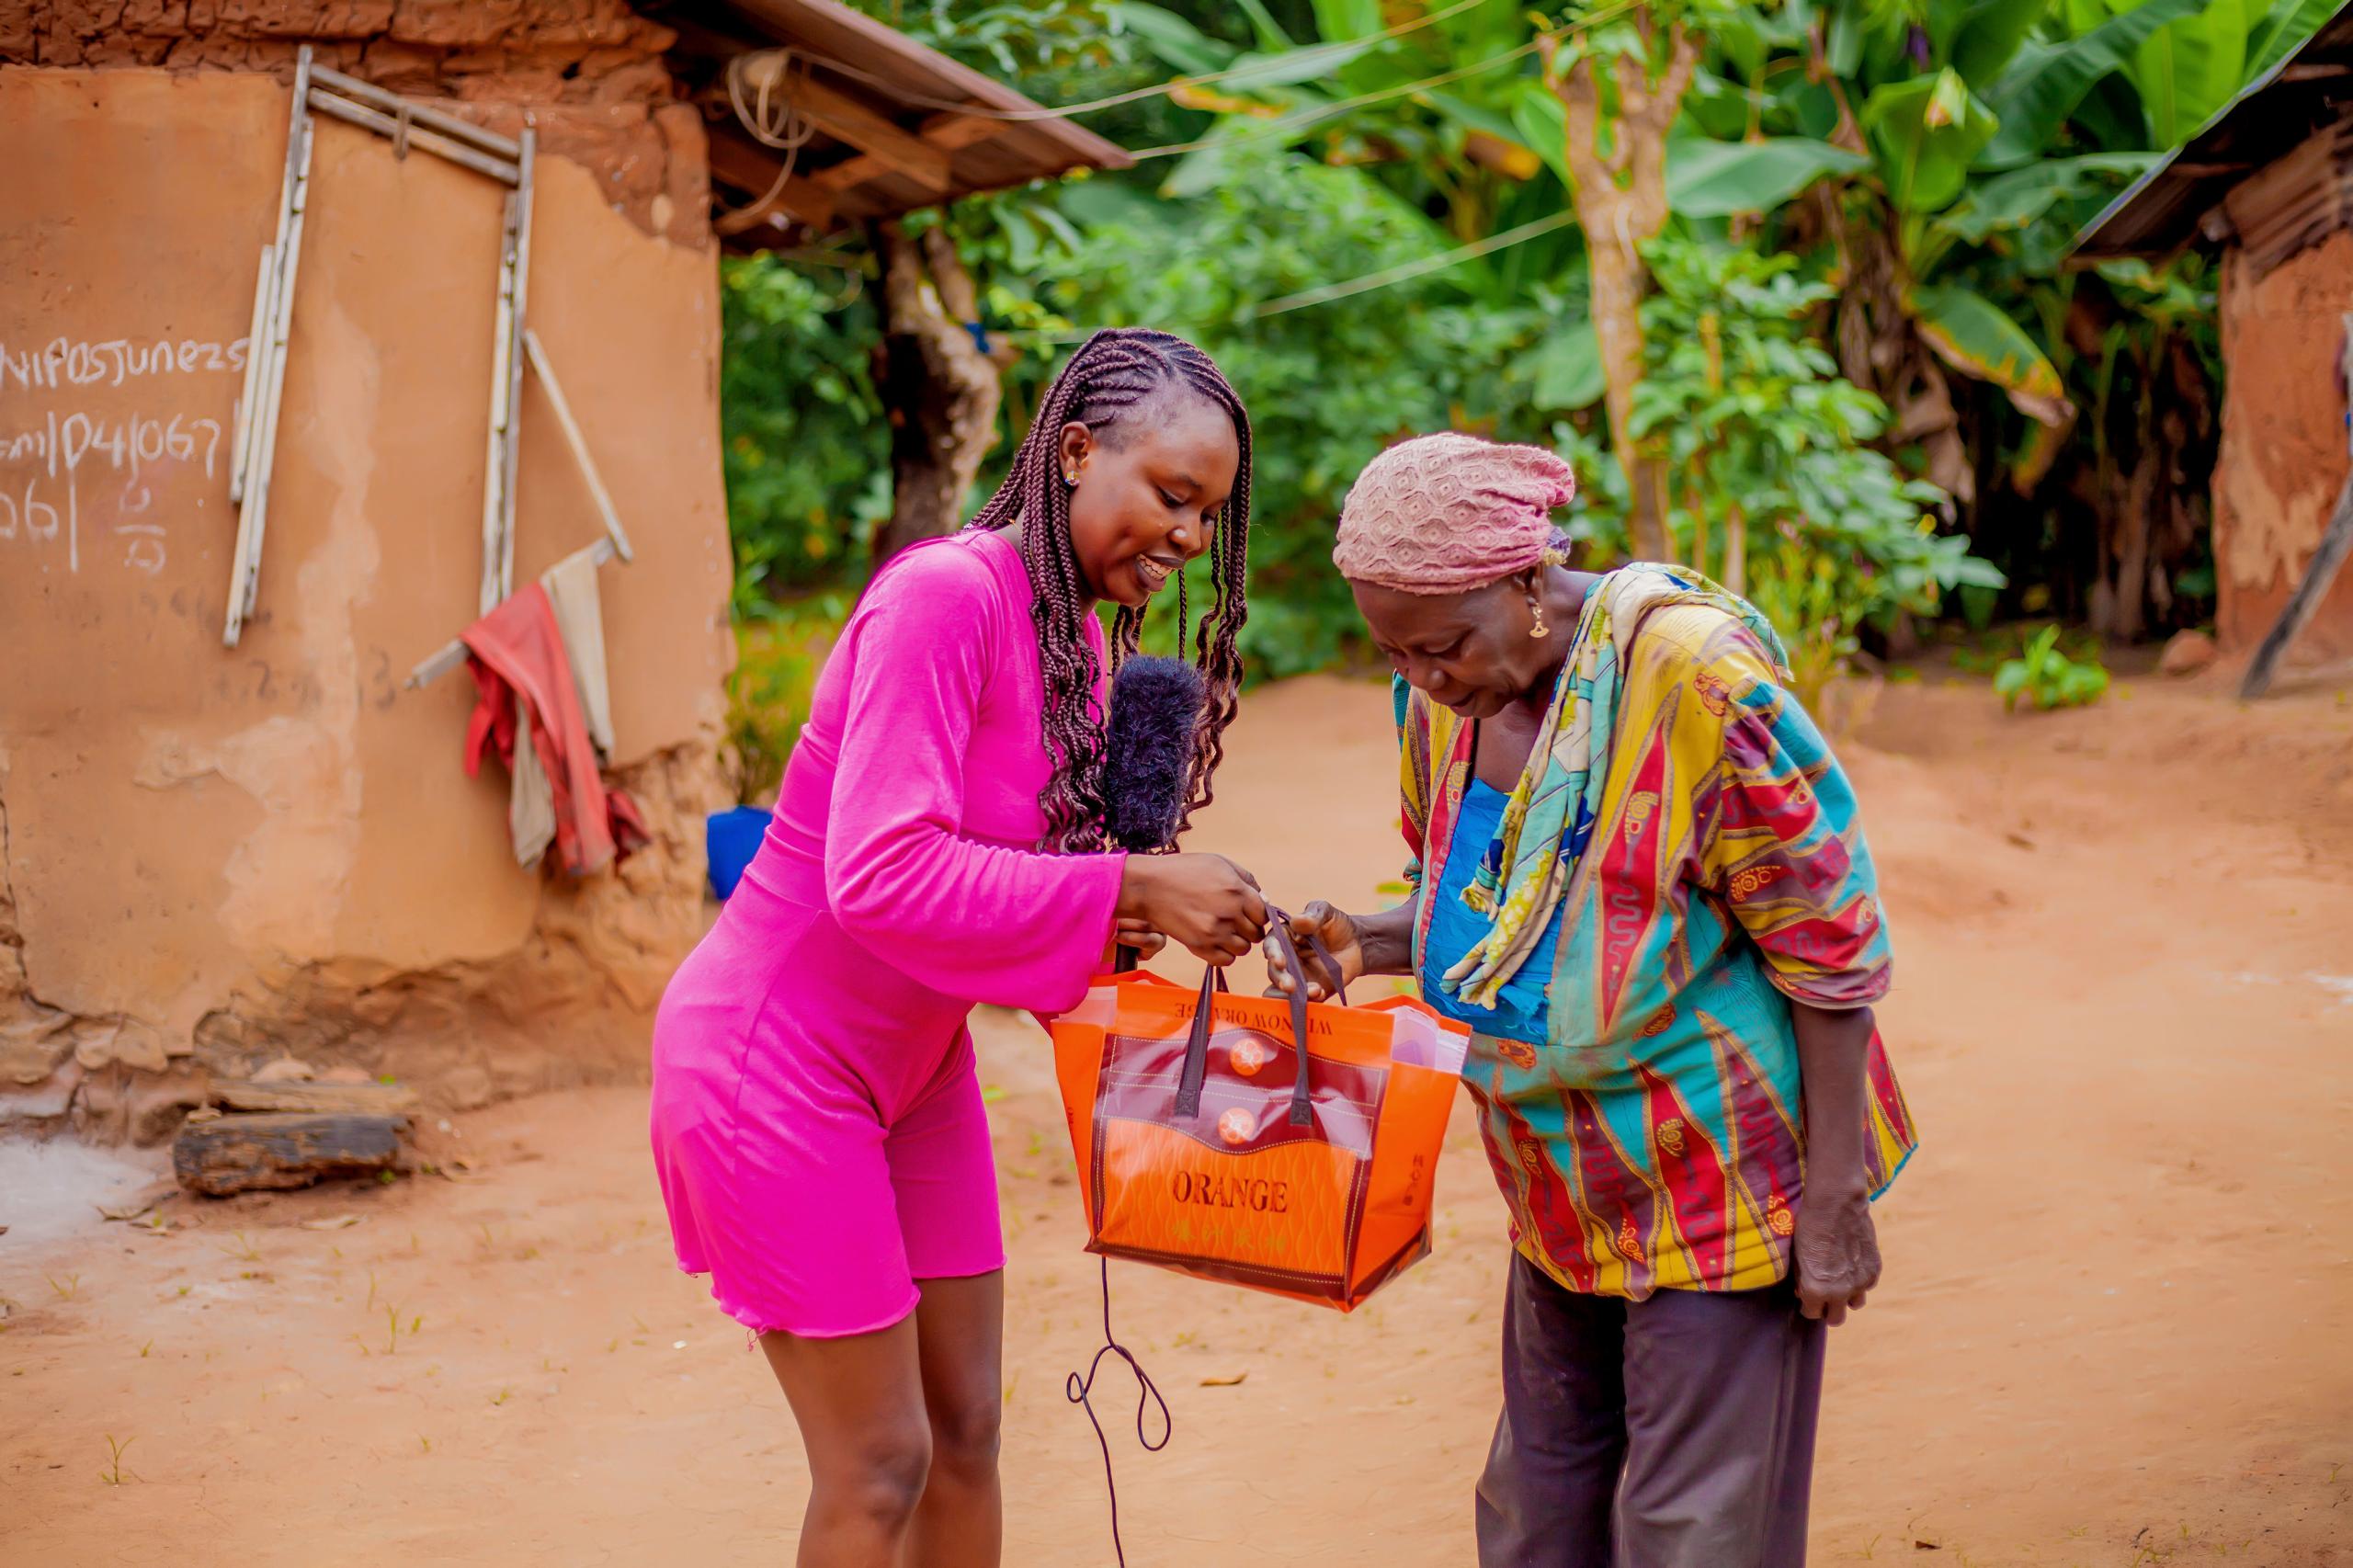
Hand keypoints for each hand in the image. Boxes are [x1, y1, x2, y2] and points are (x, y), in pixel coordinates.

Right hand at [1116, 853, 1267, 966]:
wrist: (1150, 886)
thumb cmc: (1183, 871)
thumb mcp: (1219, 863)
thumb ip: (1246, 879)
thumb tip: (1263, 898)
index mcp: (1237, 891)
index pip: (1264, 914)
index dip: (1257, 914)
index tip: (1247, 913)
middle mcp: (1230, 913)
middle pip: (1256, 934)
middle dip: (1247, 929)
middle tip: (1233, 922)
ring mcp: (1215, 932)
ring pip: (1243, 949)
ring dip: (1236, 942)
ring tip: (1222, 932)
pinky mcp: (1200, 946)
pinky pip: (1226, 960)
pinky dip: (1223, 954)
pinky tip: (1214, 942)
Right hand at [1262, 902, 1362, 1001]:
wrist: (1358, 945)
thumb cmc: (1337, 925)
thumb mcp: (1327, 913)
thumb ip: (1314, 914)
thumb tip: (1297, 920)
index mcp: (1284, 937)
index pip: (1272, 945)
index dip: (1273, 953)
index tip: (1280, 961)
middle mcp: (1285, 959)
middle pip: (1274, 972)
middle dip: (1280, 979)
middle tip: (1290, 986)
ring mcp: (1296, 978)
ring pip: (1281, 991)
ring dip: (1289, 996)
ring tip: (1312, 991)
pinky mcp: (1308, 992)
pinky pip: (1301, 1002)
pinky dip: (1308, 1001)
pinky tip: (1321, 993)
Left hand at [1793, 1185, 1879, 1325]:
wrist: (1836, 1205)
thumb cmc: (1808, 1227)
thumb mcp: (1796, 1256)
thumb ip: (1802, 1279)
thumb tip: (1804, 1290)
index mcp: (1816, 1291)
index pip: (1812, 1313)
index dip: (1807, 1305)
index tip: (1806, 1297)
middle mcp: (1839, 1293)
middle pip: (1836, 1319)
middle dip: (1828, 1310)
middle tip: (1823, 1296)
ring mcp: (1860, 1283)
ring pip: (1855, 1304)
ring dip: (1846, 1297)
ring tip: (1839, 1281)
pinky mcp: (1874, 1270)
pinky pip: (1867, 1286)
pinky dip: (1860, 1281)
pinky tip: (1851, 1266)